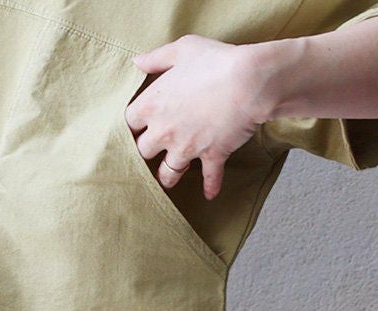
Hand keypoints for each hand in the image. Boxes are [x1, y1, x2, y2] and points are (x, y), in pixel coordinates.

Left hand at [126, 34, 263, 199]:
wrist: (248, 82)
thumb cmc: (214, 61)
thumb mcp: (181, 50)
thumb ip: (156, 58)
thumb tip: (137, 62)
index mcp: (152, 104)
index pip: (130, 123)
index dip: (134, 125)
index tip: (138, 127)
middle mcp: (164, 131)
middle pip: (144, 152)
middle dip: (147, 153)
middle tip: (151, 154)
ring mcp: (187, 148)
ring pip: (169, 173)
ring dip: (168, 177)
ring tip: (168, 181)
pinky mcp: (212, 157)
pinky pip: (210, 178)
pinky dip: (211, 187)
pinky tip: (210, 194)